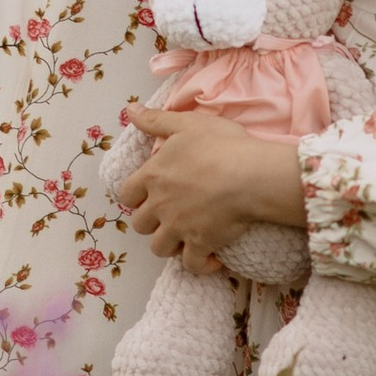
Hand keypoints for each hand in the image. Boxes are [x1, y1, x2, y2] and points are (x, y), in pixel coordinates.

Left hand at [114, 107, 306, 270]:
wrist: (249, 175)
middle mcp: (160, 205)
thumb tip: (129, 110)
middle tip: (169, 215)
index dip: (135, 197)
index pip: (126, 195)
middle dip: (151, 222)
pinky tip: (210, 257)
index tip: (149, 195)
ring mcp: (179, 228)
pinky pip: (191, 265)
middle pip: (140, 224)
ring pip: (159, 248)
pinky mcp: (201, 244)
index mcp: (153, 176)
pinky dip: (199, 264)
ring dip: (169, 244)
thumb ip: (155, 120)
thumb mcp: (187, 124)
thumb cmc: (220, 145)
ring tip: (185, 236)